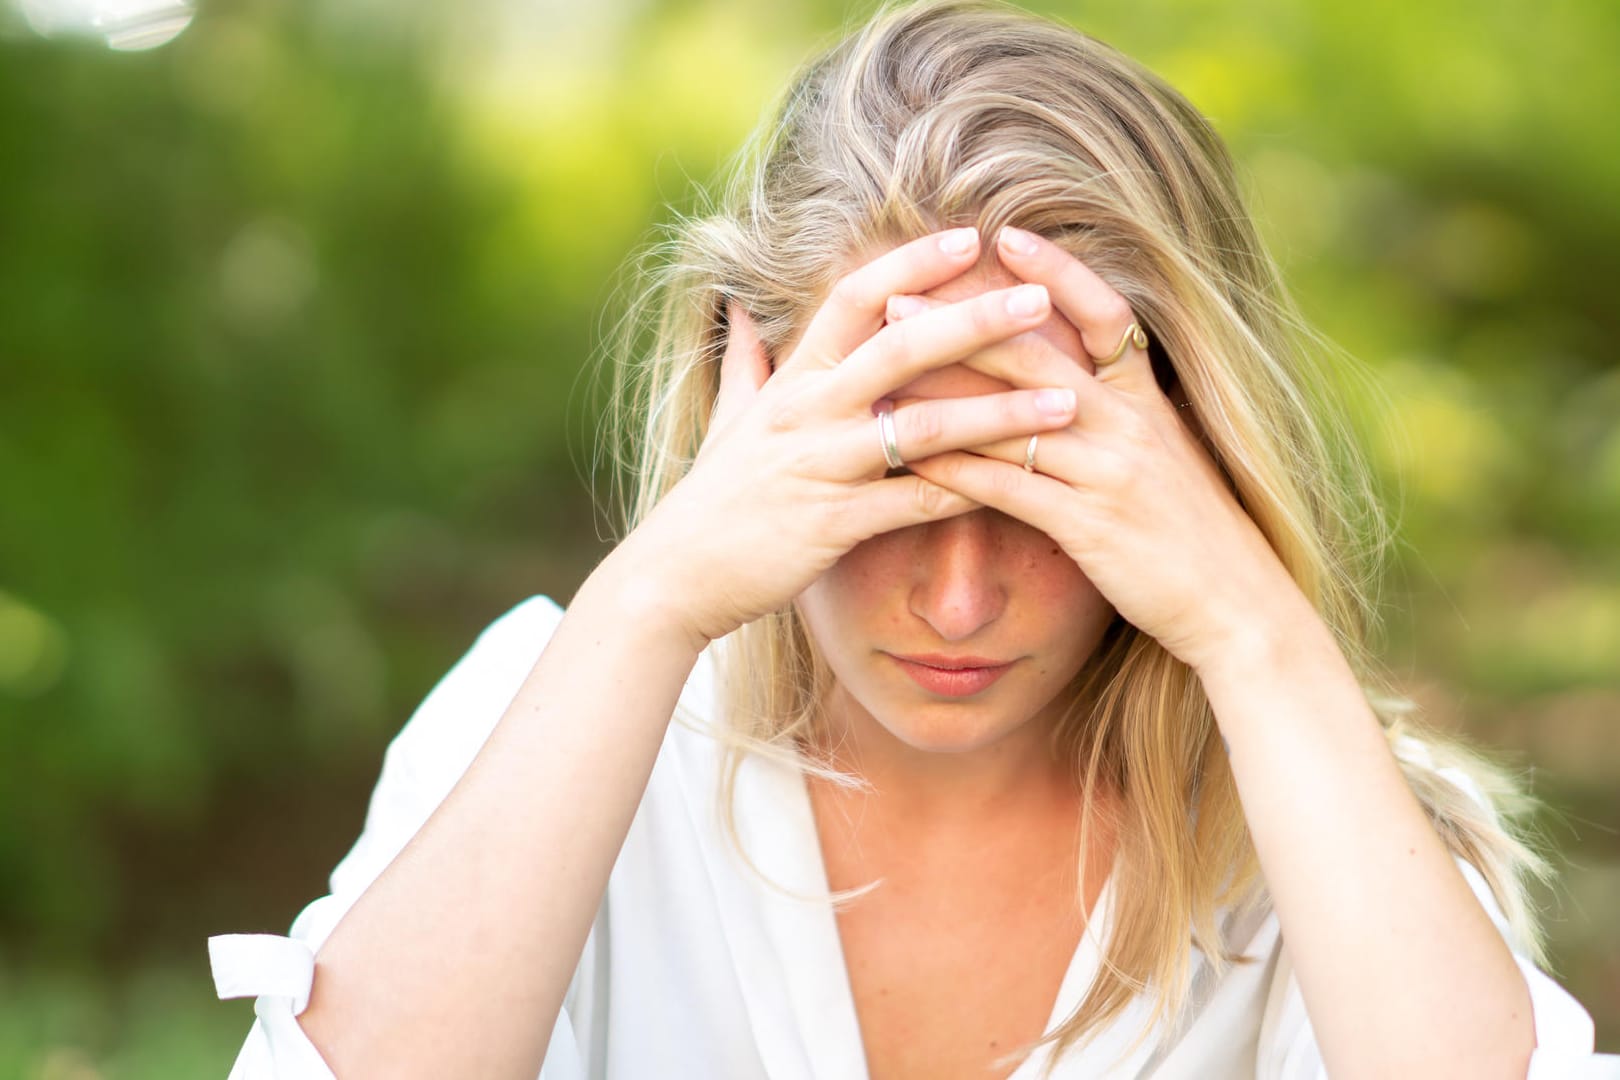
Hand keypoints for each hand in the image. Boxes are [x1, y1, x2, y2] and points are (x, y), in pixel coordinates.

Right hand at [626, 228, 1083, 645]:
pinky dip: (968, 492)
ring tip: (1064, 400)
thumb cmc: (711, 496)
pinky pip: (914, 502)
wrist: (675, 576)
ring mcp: (820, 466)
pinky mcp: (833, 524)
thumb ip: (746, 361)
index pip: (853, 299)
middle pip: (899, 348)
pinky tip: (1023, 486)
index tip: (970, 238)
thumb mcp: (727, 418)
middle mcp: (806, 412)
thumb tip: (740, 307)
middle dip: (974, 320)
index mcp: (790, 379)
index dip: (911, 263)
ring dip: (997, 412)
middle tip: (1039, 299)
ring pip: (920, 426)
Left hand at [899, 226, 1309, 672]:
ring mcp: (1108, 474)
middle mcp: (1129, 426)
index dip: (1059, 272)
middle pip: (1037, 358)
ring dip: (939, 397)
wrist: (1238, 603)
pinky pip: (1009, 489)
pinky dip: (956, 471)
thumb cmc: (1195, 530)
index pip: (1106, 315)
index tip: (1007, 235)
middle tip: (898, 298)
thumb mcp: (1167, 454)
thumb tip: (1070, 382)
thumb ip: (1121, 413)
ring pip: (1011, 422)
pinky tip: (911, 460)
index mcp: (1149, 400)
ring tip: (880, 378)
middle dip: (962, 326)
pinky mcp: (1089, 527)